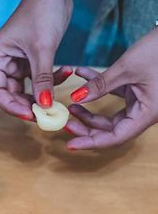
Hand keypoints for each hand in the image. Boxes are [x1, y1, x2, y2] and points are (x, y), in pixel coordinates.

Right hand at [0, 0, 72, 119]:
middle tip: (45, 115)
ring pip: (25, 89)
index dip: (10, 106)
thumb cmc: (43, 11)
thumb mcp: (43, 48)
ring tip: (57, 100)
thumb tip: (44, 106)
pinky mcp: (30, 60)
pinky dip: (51, 80)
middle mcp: (3, 61)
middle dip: (27, 104)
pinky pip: (38, 79)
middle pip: (10, 94)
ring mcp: (16, 61)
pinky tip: (66, 72)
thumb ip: (42, 79)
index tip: (29, 115)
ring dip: (41, 95)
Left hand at [67, 30, 157, 149]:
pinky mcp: (138, 89)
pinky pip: (114, 94)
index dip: (90, 143)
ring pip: (109, 115)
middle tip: (66, 121)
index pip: (114, 138)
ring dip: (88, 110)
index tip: (70, 144)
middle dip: (86, 127)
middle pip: (110, 129)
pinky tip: (82, 74)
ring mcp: (141, 102)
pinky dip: (98, 87)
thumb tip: (76, 97)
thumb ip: (101, 84)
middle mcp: (144, 112)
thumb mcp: (127, 68)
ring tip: (70, 103)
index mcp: (147, 114)